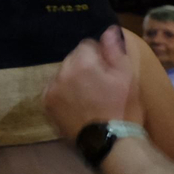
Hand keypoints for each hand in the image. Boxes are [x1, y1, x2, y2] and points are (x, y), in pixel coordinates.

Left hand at [43, 25, 137, 141]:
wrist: (111, 143)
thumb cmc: (123, 108)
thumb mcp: (126, 77)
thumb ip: (114, 50)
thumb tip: (107, 30)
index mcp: (80, 62)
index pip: (86, 45)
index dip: (99, 56)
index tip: (108, 71)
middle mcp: (60, 72)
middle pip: (72, 59)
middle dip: (84, 66)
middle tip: (99, 85)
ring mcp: (50, 89)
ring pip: (62, 74)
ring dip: (72, 79)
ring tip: (89, 96)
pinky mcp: (46, 105)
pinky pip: (54, 89)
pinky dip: (63, 93)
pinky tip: (77, 104)